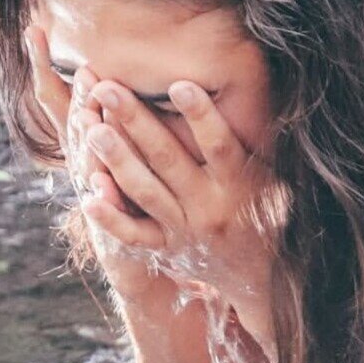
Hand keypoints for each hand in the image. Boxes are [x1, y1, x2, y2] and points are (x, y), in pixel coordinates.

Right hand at [23, 25, 159, 297]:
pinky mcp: (113, 229)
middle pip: (75, 127)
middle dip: (77, 98)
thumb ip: (130, 99)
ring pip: (85, 167)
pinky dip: (101, 208)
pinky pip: (105, 218)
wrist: (145, 251)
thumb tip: (110, 45)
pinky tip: (96, 196)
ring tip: (88, 120)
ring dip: (85, 145)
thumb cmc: (141, 186)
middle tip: (84, 69)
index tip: (38, 31)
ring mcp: (94, 196)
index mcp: (88, 139)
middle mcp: (83, 164)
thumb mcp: (138, 139)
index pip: (60, 98)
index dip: (44, 66)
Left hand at [79, 66, 284, 336]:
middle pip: (168, 159)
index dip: (201, 116)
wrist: (261, 277)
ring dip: (116, 159)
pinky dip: (111, 220)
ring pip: (144, 192)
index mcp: (240, 185)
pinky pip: (134, 236)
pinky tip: (88, 198)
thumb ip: (255, 146)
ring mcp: (184, 229)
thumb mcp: (275, 180)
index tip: (179, 85)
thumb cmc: (266, 213)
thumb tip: (258, 92)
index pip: (219, 145)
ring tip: (92, 129)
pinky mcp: (166, 248)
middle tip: (106, 89)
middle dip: (136, 121)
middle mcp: (209, 206)